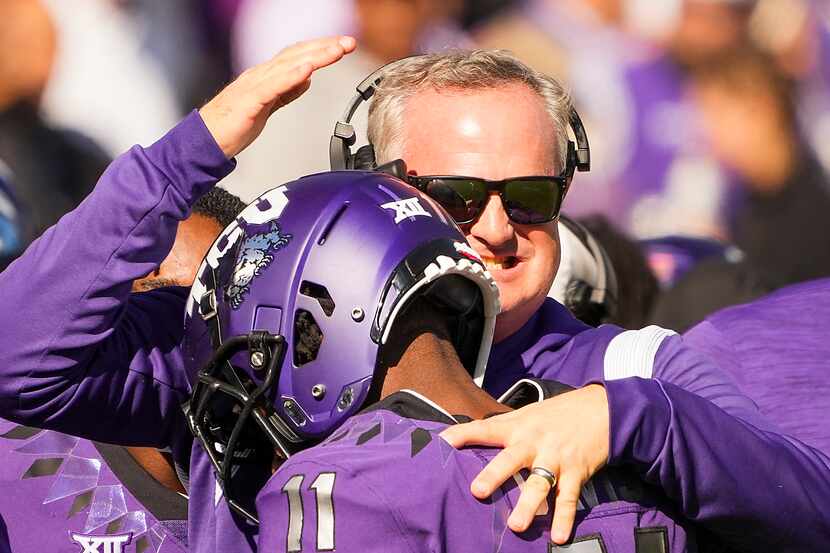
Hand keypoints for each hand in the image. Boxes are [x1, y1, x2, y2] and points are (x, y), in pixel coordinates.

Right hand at [199, 36, 356, 157]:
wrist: (205, 141)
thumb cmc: (232, 126)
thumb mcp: (268, 106)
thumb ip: (286, 92)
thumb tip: (305, 79)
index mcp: (266, 77)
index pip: (297, 56)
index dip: (321, 50)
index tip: (343, 46)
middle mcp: (260, 75)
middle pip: (297, 54)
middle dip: (325, 47)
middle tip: (348, 43)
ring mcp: (254, 85)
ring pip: (289, 65)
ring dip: (315, 56)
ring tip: (336, 50)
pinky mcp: (249, 100)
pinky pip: (273, 86)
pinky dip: (291, 76)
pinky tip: (307, 70)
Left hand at [439, 384, 609, 543]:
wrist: (602, 408)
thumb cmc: (557, 414)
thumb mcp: (527, 414)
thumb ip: (502, 428)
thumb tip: (468, 437)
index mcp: (518, 427)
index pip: (484, 429)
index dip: (462, 435)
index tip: (441, 443)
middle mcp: (534, 442)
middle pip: (511, 459)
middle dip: (494, 475)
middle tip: (477, 491)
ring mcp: (556, 457)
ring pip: (539, 483)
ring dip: (529, 505)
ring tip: (516, 526)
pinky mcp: (577, 471)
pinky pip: (568, 498)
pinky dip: (564, 518)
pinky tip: (558, 537)